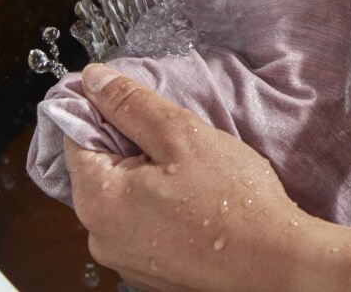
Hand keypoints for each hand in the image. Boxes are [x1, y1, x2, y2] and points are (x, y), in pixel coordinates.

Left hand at [64, 64, 329, 291]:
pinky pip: (141, 225)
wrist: (275, 262)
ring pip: (122, 197)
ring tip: (191, 173)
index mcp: (98, 200)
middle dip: (131, 145)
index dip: (103, 109)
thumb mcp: (181, 134)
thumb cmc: (234, 203)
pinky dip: (160, 208)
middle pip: (98, 168)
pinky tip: (193, 201)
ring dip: (148, 177)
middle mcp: (100, 237)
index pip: (75, 136)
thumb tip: (94, 80)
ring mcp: (124, 258)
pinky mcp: (150, 271)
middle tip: (175, 140)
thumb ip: (131, 104)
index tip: (136, 103)